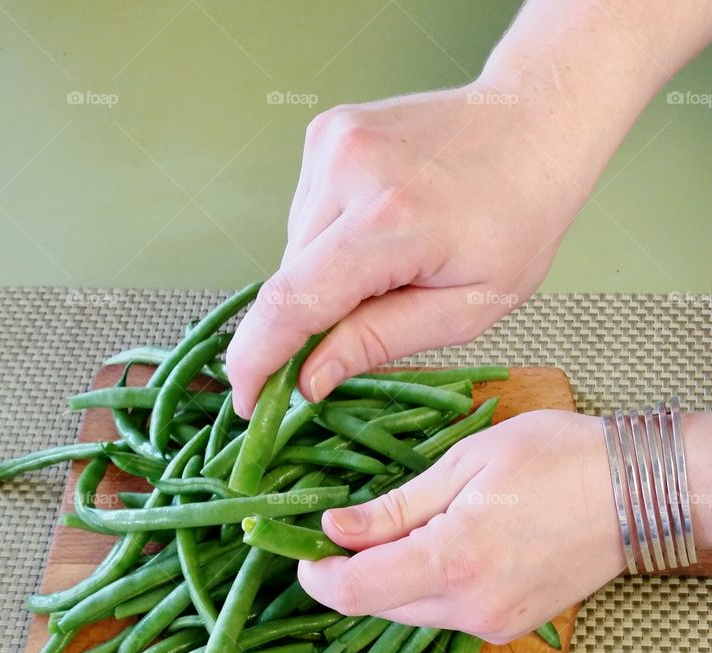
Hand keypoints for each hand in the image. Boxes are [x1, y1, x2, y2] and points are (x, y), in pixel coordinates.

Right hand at [226, 83, 587, 417]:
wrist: (534, 124)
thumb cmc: (517, 223)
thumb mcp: (464, 309)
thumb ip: (378, 342)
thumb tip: (308, 380)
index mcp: (393, 221)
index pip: (294, 303)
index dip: (258, 361)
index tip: (245, 402)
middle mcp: (350, 170)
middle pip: (293, 281)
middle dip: (314, 320)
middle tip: (373, 321)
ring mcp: (334, 143)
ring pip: (297, 250)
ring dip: (327, 276)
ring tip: (395, 262)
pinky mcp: (326, 132)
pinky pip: (308, 215)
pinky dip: (333, 240)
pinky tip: (382, 228)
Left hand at [298, 411, 626, 642]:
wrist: (638, 491)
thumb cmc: (557, 460)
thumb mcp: (463, 465)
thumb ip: (393, 507)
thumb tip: (334, 529)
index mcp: (453, 562)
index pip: (357, 593)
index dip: (318, 578)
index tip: (302, 555)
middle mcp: (471, 608)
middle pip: (380, 608)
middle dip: (354, 574)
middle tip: (347, 530)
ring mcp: (492, 624)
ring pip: (411, 613)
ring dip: (393, 579)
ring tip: (409, 527)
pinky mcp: (508, 626)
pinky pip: (446, 614)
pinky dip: (429, 586)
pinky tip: (447, 546)